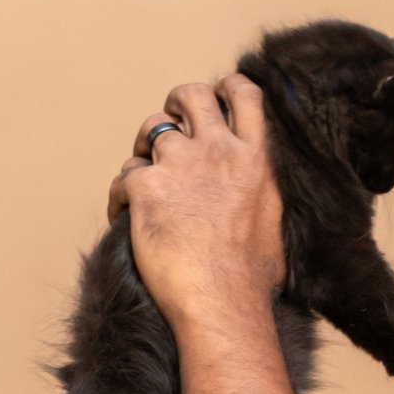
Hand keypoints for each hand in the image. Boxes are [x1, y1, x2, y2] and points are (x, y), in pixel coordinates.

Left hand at [107, 74, 283, 334]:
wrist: (223, 304)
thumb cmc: (252, 280)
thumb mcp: (273, 223)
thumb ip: (262, 192)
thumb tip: (259, 194)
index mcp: (255, 159)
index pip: (244, 95)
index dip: (225, 89)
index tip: (215, 99)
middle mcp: (218, 151)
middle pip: (192, 95)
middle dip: (177, 104)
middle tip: (171, 126)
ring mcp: (180, 165)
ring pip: (152, 128)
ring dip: (145, 148)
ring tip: (145, 177)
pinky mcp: (146, 187)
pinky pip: (124, 177)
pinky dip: (121, 196)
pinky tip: (124, 217)